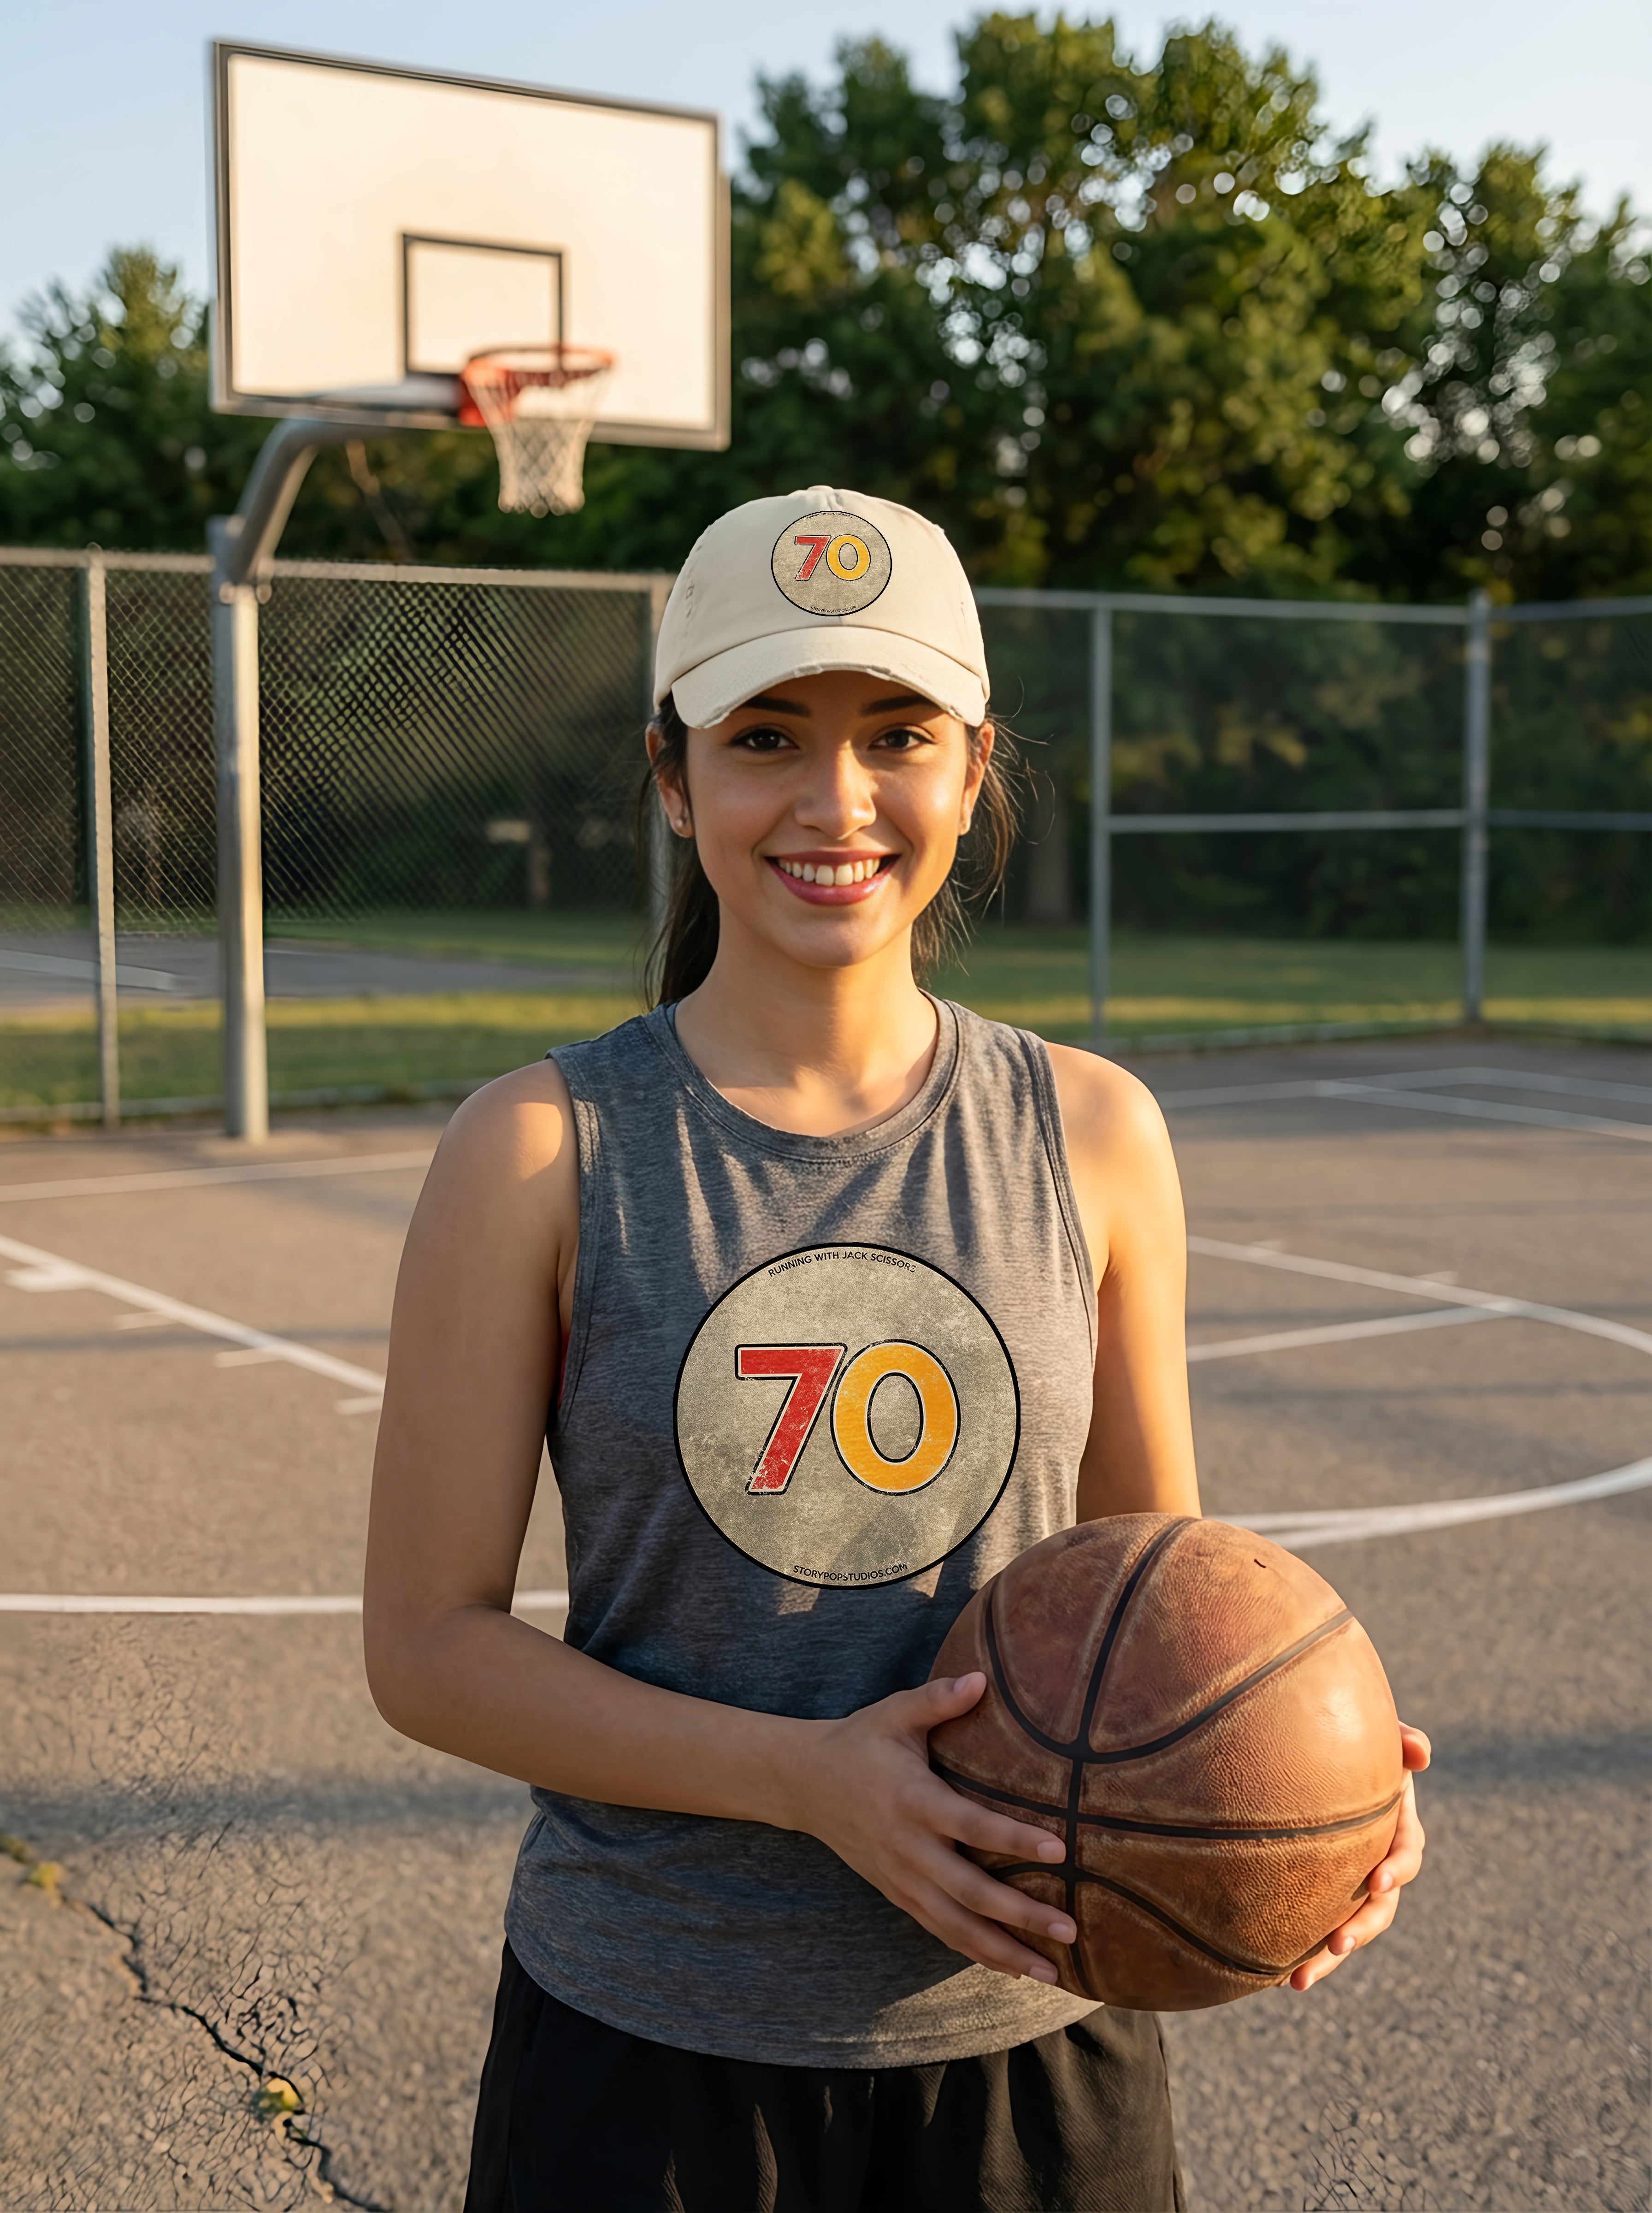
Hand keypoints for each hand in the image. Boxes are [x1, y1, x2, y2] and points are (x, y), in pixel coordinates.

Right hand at [789, 1673, 1075, 1982]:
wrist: (805, 1783)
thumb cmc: (860, 1742)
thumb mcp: (894, 1713)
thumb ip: (938, 1699)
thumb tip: (983, 1677)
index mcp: (913, 1800)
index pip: (970, 1825)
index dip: (1013, 1839)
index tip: (1060, 1850)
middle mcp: (909, 1848)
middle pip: (971, 1891)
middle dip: (1022, 1914)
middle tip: (1071, 1927)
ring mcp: (902, 1879)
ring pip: (957, 1926)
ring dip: (1005, 1952)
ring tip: (1051, 1974)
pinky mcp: (898, 1895)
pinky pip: (941, 1931)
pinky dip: (977, 1953)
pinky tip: (1013, 1967)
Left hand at [1291, 1723, 1429, 1991]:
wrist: (1312, 1744)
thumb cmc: (1350, 1732)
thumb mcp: (1377, 1732)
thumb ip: (1399, 1738)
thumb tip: (1419, 1751)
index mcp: (1396, 1824)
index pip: (1407, 1851)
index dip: (1399, 1867)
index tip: (1378, 1880)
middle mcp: (1378, 1858)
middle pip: (1380, 1906)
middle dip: (1361, 1928)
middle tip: (1337, 1944)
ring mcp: (1349, 1880)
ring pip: (1347, 1926)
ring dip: (1326, 1958)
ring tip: (1296, 1982)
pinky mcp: (1319, 1890)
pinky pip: (1312, 1923)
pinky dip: (1297, 1949)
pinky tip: (1269, 1973)